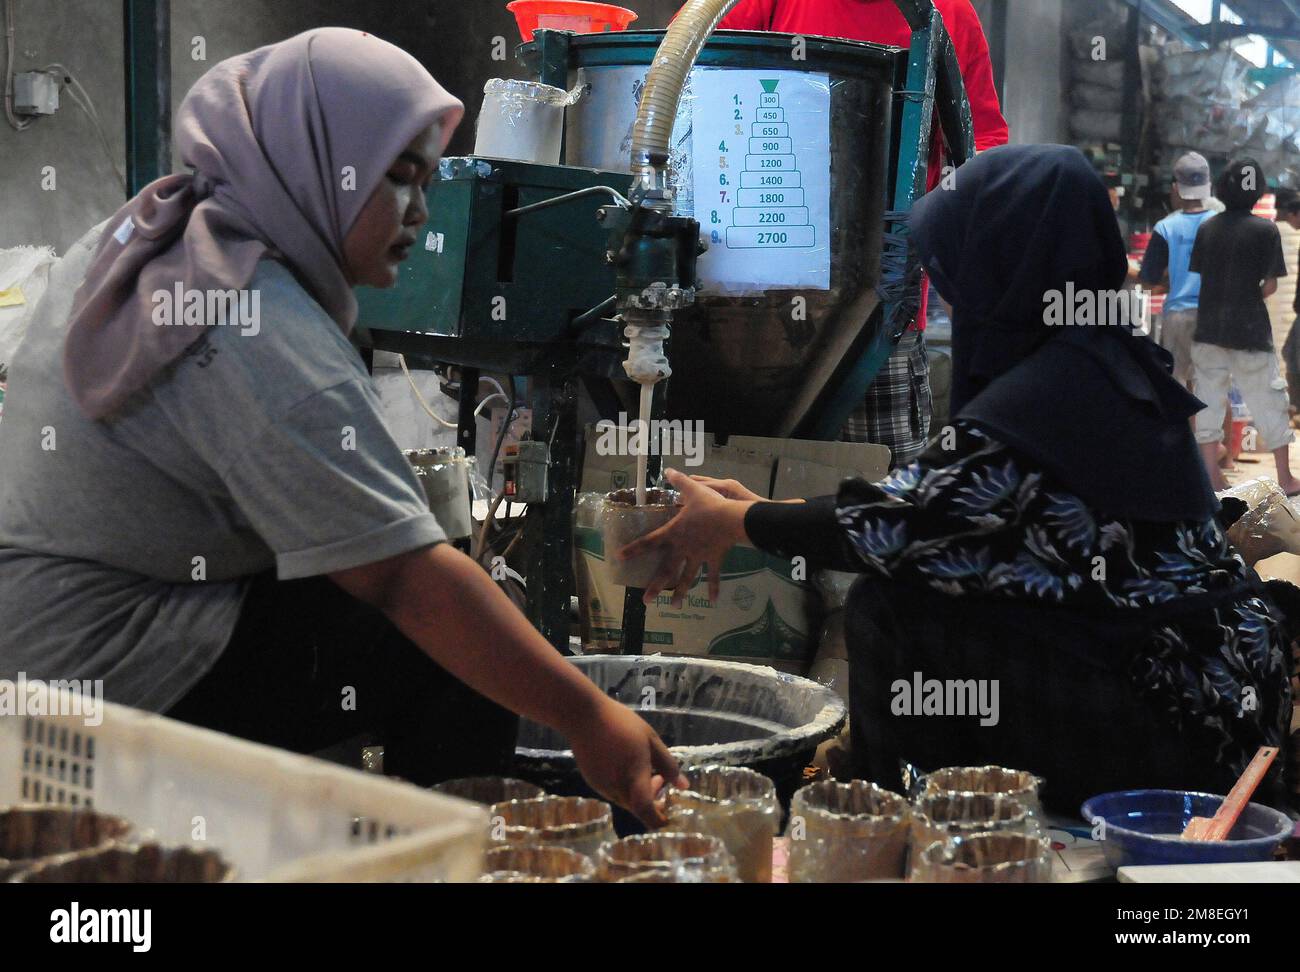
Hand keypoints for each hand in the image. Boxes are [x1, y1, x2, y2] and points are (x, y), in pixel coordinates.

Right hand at [568, 697, 686, 828]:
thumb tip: (684, 786)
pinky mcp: (592, 781)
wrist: (584, 716)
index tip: (668, 816)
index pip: (646, 812)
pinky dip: (624, 787)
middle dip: (652, 800)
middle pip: (637, 808)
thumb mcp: (651, 740)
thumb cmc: (622, 724)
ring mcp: (602, 787)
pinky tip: (625, 766)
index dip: (658, 820)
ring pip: (625, 800)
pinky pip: (613, 792)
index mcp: (634, 778)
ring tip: (643, 768)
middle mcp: (616, 788)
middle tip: (660, 779)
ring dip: (638, 793)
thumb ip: (668, 765)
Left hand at [617, 467, 753, 605]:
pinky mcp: (714, 559)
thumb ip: (679, 481)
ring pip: (687, 577)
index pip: (649, 541)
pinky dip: (713, 588)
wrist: (731, 518)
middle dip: (656, 586)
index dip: (634, 549)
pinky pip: (713, 576)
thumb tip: (669, 470)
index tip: (620, 557)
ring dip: (681, 592)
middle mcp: (683, 548)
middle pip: (667, 569)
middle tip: (645, 601)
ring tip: (675, 606)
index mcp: (674, 532)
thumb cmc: (710, 505)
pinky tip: (712, 602)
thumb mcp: (693, 489)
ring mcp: (699, 556)